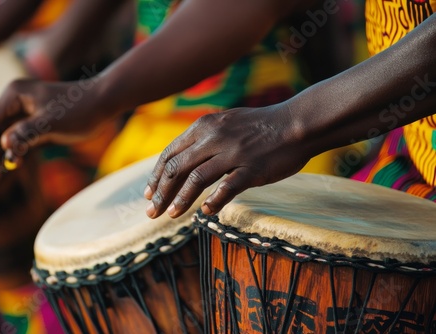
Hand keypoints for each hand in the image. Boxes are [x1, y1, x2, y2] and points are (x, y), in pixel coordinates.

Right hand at [0, 78, 106, 184]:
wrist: (104, 104)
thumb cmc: (78, 108)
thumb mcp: (52, 122)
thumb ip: (27, 133)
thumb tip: (4, 145)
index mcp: (16, 95)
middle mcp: (18, 104)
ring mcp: (28, 117)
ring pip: (7, 140)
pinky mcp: (39, 129)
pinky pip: (21, 144)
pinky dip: (16, 155)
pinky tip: (9, 168)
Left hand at [145, 104, 310, 218]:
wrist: (296, 123)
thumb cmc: (260, 126)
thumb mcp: (225, 122)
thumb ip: (203, 138)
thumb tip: (183, 159)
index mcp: (204, 126)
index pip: (170, 154)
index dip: (156, 176)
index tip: (148, 193)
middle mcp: (214, 138)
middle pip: (177, 168)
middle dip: (160, 192)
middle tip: (151, 211)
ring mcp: (233, 152)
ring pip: (196, 179)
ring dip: (180, 200)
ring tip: (170, 216)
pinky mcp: (251, 167)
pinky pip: (227, 188)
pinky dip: (213, 202)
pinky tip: (205, 212)